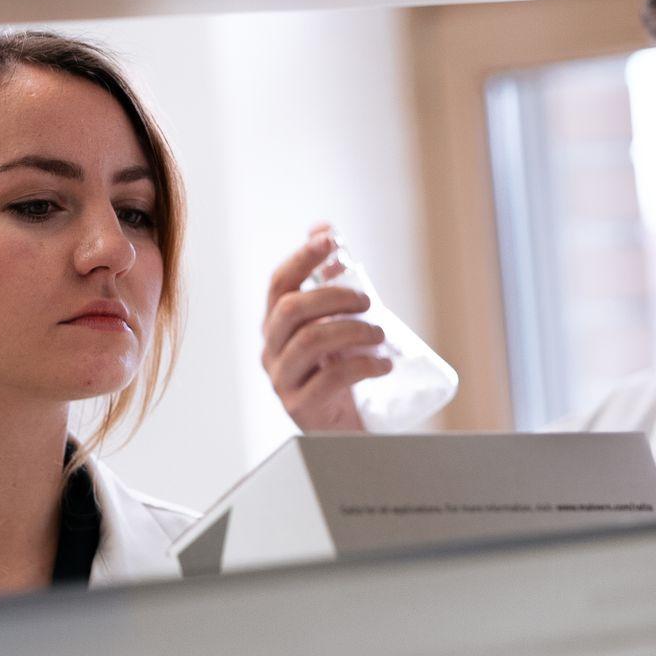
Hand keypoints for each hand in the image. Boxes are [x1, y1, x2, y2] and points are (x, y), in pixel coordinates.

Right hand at [260, 226, 393, 432]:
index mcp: (276, 324)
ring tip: (381, 335)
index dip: (302, 258)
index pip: (279, 283)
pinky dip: (364, 366)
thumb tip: (323, 227)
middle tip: (368, 302)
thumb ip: (328, 281)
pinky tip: (384, 365)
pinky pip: (330, 379)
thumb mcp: (335, 322)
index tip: (330, 240)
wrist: (344, 428)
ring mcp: (282, 379)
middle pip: (291, 309)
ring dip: (352, 330)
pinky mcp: (300, 407)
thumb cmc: (338, 368)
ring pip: (310, 341)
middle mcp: (271, 349)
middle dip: (333, 296)